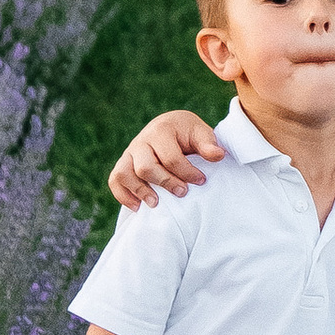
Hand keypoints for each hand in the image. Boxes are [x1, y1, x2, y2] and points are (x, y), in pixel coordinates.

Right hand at [107, 110, 223, 211]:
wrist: (171, 127)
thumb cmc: (188, 134)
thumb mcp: (200, 133)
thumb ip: (208, 144)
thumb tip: (218, 156)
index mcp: (161, 130)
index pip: (170, 158)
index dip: (187, 173)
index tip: (201, 181)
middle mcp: (141, 140)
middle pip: (146, 167)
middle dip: (166, 183)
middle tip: (183, 193)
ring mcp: (130, 152)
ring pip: (125, 174)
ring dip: (140, 191)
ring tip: (156, 204)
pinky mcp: (123, 164)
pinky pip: (115, 180)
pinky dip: (123, 195)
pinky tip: (138, 207)